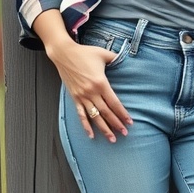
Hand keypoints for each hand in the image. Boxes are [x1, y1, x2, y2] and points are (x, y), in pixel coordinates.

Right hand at [32, 10, 131, 142]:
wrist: (64, 54)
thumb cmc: (85, 53)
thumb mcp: (103, 53)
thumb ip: (116, 58)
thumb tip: (127, 59)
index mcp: (101, 83)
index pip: (114, 103)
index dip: (122, 113)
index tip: (129, 122)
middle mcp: (91, 92)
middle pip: (106, 112)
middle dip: (116, 124)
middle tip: (125, 133)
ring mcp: (82, 97)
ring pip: (95, 117)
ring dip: (104, 129)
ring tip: (112, 139)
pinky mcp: (74, 98)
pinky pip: (81, 115)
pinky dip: (86, 126)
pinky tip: (91, 135)